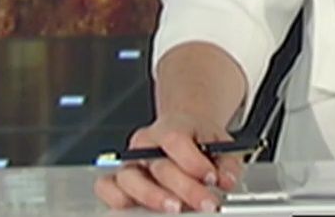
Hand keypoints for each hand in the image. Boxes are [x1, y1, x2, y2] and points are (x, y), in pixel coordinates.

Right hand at [93, 112, 245, 212]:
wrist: (182, 131)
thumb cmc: (197, 139)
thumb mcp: (219, 143)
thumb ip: (227, 162)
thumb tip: (227, 179)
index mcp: (171, 127)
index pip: (176, 140)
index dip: (194, 162)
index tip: (212, 177)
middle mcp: (146, 143)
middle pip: (159, 166)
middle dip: (185, 189)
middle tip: (205, 203)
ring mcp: (130, 161)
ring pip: (129, 179)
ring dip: (153, 197)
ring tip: (176, 209)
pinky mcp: (118, 178)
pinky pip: (107, 188)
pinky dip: (117, 199)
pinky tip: (138, 208)